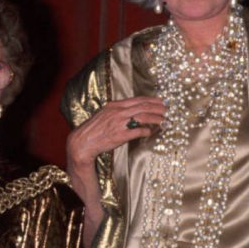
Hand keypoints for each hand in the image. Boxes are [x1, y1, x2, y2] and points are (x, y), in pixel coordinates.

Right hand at [66, 96, 165, 247]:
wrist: (80, 148)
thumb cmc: (94, 136)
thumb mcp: (104, 121)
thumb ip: (117, 116)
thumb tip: (133, 115)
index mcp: (111, 107)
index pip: (135, 99)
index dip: (150, 100)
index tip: (161, 101)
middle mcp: (114, 113)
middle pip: (141, 106)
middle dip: (157, 107)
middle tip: (168, 110)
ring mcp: (116, 124)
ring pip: (141, 117)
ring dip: (155, 118)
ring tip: (164, 121)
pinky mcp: (117, 136)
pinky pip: (135, 131)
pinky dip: (145, 130)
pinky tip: (151, 132)